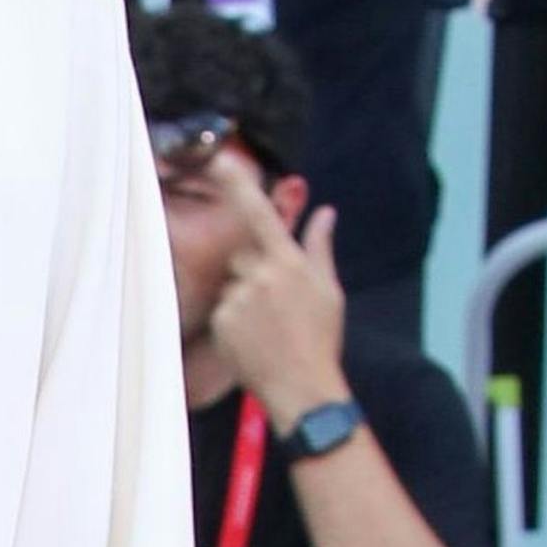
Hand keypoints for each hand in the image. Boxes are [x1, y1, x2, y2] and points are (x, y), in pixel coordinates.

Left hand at [203, 151, 351, 420]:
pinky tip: (253, 338)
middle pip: (241, 256)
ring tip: (267, 326)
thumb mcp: (329, 290)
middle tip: (276, 305)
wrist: (304, 387)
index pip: (259, 215)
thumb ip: (320, 247)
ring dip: (244, 297)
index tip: (217, 160)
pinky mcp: (221, 319)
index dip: (237, 186)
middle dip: (253, 272)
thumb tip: (326, 212)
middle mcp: (260, 275)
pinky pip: (222, 307)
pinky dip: (233, 319)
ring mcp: (237, 298)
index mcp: (288, 263)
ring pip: (231, 283)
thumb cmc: (321, 338)